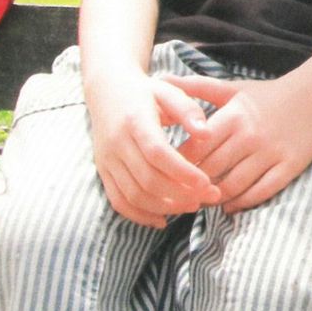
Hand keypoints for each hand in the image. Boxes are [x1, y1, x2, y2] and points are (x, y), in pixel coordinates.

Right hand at [87, 72, 221, 226]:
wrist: (106, 91)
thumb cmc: (144, 92)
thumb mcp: (168, 91)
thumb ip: (188, 110)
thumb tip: (206, 135)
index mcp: (134, 121)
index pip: (158, 154)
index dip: (183, 172)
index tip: (207, 183)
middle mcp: (117, 144)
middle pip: (148, 180)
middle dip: (181, 195)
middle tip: (208, 197)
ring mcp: (107, 161)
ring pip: (135, 196)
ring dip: (165, 207)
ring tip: (191, 206)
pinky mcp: (103, 173)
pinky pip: (119, 202)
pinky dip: (140, 216)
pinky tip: (162, 220)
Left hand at [164, 74, 311, 212]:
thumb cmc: (265, 96)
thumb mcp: (230, 89)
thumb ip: (195, 88)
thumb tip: (160, 79)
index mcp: (232, 117)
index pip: (196, 149)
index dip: (179, 166)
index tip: (169, 175)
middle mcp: (249, 135)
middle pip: (211, 170)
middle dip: (193, 186)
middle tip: (181, 197)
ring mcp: (270, 153)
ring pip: (233, 185)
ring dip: (214, 198)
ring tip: (203, 202)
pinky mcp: (288, 167)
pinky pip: (260, 192)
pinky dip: (242, 203)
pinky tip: (229, 206)